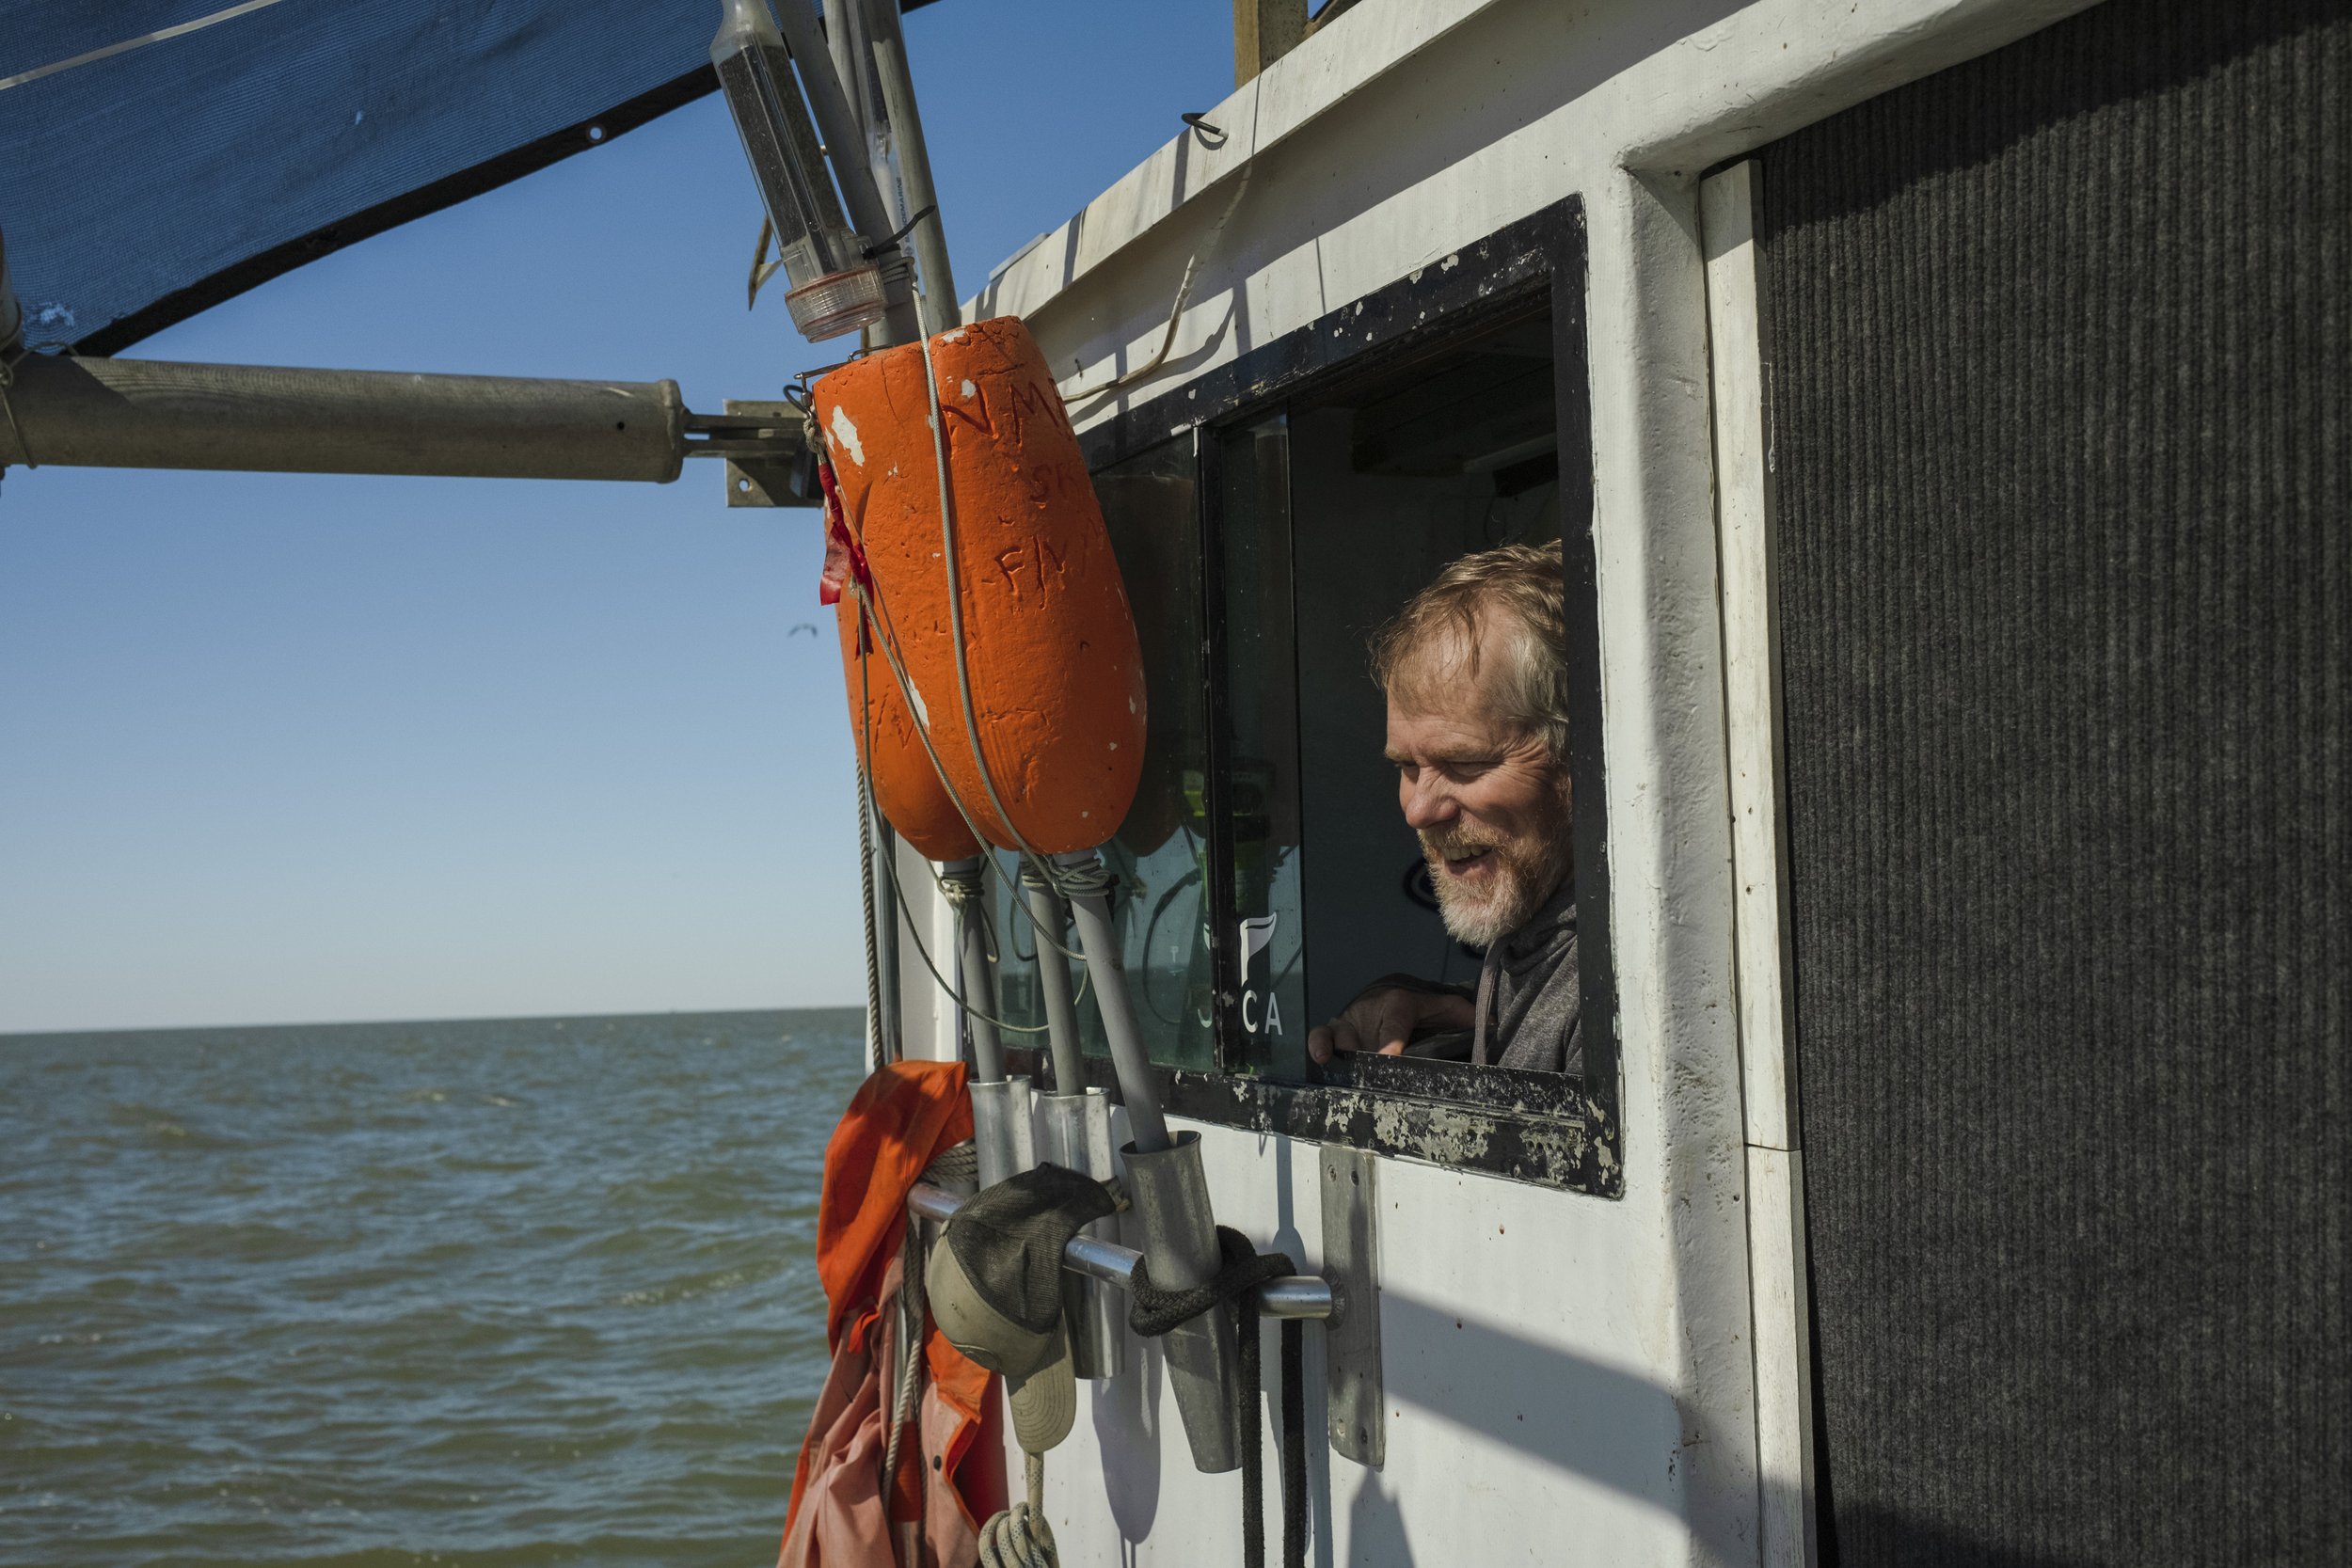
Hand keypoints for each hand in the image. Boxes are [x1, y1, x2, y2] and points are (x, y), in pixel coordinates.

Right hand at [1307, 986, 1474, 1063]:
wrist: (1385, 995)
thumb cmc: (1415, 1006)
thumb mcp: (1440, 1007)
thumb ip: (1462, 1014)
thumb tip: (1492, 1025)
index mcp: (1398, 1005)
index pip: (1395, 1023)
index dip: (1391, 1041)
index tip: (1390, 1059)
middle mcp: (1371, 1011)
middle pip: (1366, 1035)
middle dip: (1365, 1055)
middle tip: (1367, 1075)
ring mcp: (1351, 1022)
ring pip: (1340, 1035)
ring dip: (1339, 1052)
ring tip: (1336, 1068)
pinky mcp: (1334, 1031)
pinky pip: (1321, 1035)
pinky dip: (1318, 1045)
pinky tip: (1320, 1060)